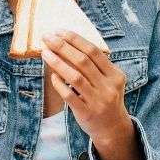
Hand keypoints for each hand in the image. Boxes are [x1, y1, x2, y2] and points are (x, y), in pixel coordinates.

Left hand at [42, 30, 130, 144]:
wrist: (112, 128)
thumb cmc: (105, 98)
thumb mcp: (108, 80)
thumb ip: (94, 65)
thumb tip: (67, 44)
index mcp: (115, 74)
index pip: (94, 51)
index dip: (75, 39)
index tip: (59, 31)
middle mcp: (108, 86)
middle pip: (83, 61)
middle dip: (63, 46)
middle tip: (47, 37)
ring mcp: (98, 100)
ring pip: (75, 77)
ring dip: (58, 63)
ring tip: (45, 52)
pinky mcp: (86, 112)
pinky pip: (69, 96)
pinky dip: (59, 84)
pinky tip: (51, 76)